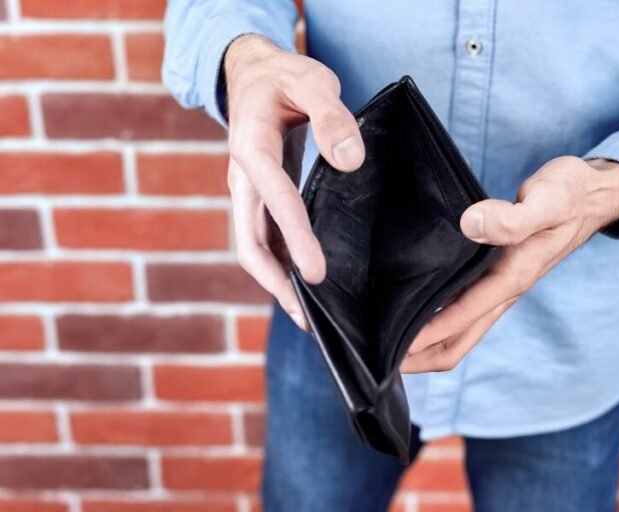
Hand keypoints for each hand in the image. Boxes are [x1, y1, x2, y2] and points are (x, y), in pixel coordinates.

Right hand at [225, 35, 364, 329]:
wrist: (252, 74)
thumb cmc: (284, 76)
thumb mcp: (310, 79)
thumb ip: (331, 116)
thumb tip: (350, 161)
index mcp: (250, 148)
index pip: (275, 201)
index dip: (296, 239)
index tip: (316, 276)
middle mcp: (243, 178)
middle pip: (251, 243)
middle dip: (276, 283)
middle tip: (311, 320)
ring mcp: (249, 192)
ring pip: (256, 247)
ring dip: (278, 282)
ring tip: (310, 316)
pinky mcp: (260, 198)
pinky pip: (267, 238)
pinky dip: (284, 263)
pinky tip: (306, 281)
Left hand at [400, 156, 618, 372]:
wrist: (595, 194)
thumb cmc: (571, 194)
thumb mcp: (547, 200)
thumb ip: (512, 218)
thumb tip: (471, 224)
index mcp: (513, 278)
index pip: (460, 320)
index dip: (425, 338)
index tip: (392, 348)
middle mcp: (505, 290)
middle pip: (459, 342)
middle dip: (422, 358)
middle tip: (381, 360)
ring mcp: (502, 286)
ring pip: (461, 330)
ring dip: (428, 344)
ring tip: (389, 341)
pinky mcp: (499, 274)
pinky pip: (465, 309)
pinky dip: (439, 320)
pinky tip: (417, 309)